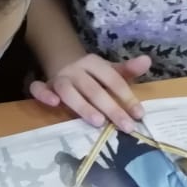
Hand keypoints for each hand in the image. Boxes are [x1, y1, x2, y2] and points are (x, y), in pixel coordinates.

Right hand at [30, 53, 150, 132]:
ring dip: (82, 106)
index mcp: (94, 63)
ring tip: (98, 122)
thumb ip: (127, 70)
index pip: (112, 79)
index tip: (138, 115)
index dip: (126, 97)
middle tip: (125, 126)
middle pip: (94, 89)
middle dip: (111, 108)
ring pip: (68, 90)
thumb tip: (147, 60)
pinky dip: (43, 94)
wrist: (62, 63)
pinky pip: (39, 88)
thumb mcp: (110, 70)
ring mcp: (59, 78)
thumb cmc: (92, 74)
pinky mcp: (45, 86)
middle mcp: (76, 69)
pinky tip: (53, 104)